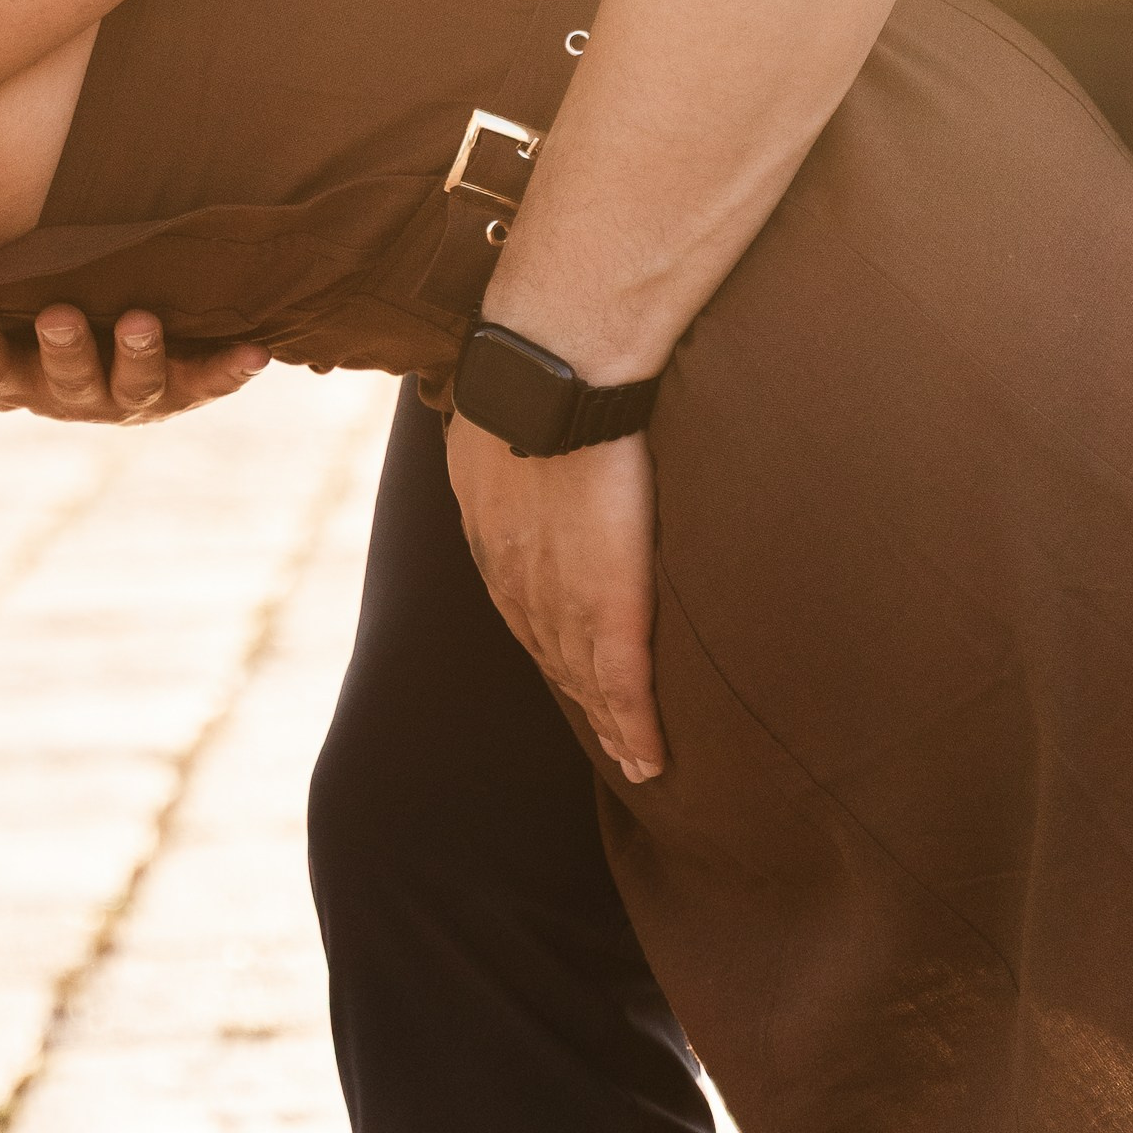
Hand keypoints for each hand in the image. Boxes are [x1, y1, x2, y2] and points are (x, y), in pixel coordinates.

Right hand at [0, 301, 268, 424]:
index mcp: (17, 382)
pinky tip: (256, 353)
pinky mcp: (185, 386)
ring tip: (142, 323)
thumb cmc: (26, 328)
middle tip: (60, 316)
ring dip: (139, 356)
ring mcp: (130, 394)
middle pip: (64, 382)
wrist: (119, 343)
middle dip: (63, 351)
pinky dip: (230, 370)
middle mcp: (73, 396)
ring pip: (135, 387)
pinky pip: (208, 381)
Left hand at [443, 411, 667, 782]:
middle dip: (578, 698)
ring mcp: (562, 599)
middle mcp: (520, 583)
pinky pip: (624, 683)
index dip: (546, 646)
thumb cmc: (524, 378)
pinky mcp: (609, 605)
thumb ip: (493, 452)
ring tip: (630, 757)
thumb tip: (491, 437)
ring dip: (606, 723)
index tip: (564, 672)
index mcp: (494, 542)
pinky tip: (650, 759)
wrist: (555, 374)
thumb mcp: (482, 426)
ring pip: (585, 680)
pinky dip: (635, 726)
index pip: (523, 611)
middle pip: (553, 657)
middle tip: (604, 739)